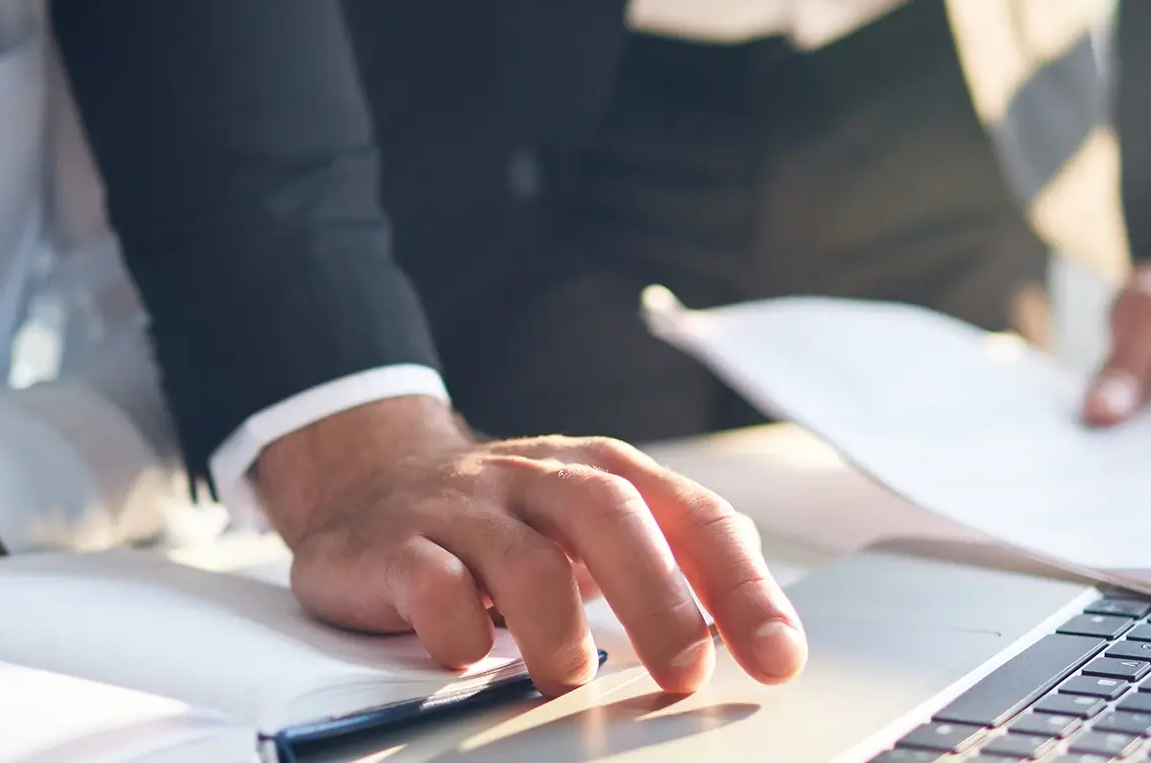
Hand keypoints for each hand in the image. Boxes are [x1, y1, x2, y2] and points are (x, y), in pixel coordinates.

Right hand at [256, 396, 807, 696]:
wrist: (372, 479)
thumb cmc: (511, 519)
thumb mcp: (598, 522)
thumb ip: (677, 557)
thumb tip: (767, 628)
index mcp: (606, 473)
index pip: (692, 516)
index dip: (742, 588)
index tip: (778, 657)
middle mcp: (540, 477)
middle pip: (611, 515)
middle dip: (658, 599)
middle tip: (686, 673)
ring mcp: (466, 508)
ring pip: (524, 557)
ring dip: (558, 629)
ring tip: (569, 677)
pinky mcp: (397, 546)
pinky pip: (432, 585)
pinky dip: (459, 630)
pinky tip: (471, 657)